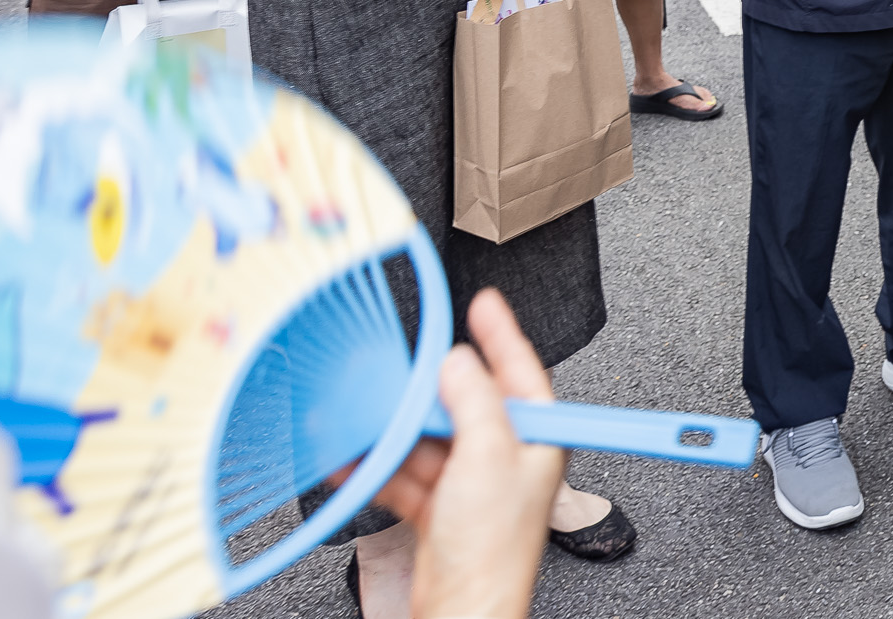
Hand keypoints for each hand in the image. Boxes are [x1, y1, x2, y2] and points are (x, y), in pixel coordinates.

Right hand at [374, 288, 563, 618]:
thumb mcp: (486, 454)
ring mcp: (472, 486)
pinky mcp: (440, 511)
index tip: (485, 303)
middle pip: (465, 406)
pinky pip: (407, 475)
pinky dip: (381, 469)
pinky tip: (355, 463)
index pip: (522, 373)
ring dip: (397, 435)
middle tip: (405, 376)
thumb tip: (459, 362)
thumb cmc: (492, 548)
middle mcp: (507, 459)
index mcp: (536, 439)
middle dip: (429, 395)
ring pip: (430, 441)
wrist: (463, 612)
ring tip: (368, 422)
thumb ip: (472, 401)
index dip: (502, 335)